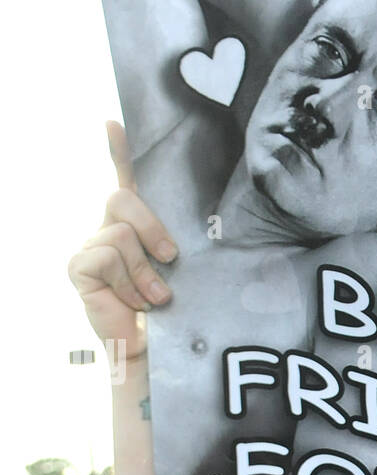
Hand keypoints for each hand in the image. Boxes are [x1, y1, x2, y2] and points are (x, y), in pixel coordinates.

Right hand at [67, 123, 177, 360]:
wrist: (153, 351)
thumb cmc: (173, 310)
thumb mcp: (183, 271)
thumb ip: (180, 244)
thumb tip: (198, 232)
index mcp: (135, 226)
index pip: (124, 180)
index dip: (118, 151)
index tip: (113, 123)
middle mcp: (108, 230)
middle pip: (121, 199)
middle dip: (152, 227)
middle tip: (172, 257)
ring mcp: (90, 247)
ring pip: (120, 234)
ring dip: (146, 272)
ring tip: (156, 298)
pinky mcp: (79, 267)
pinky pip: (108, 257)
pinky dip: (130, 283)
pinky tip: (134, 303)